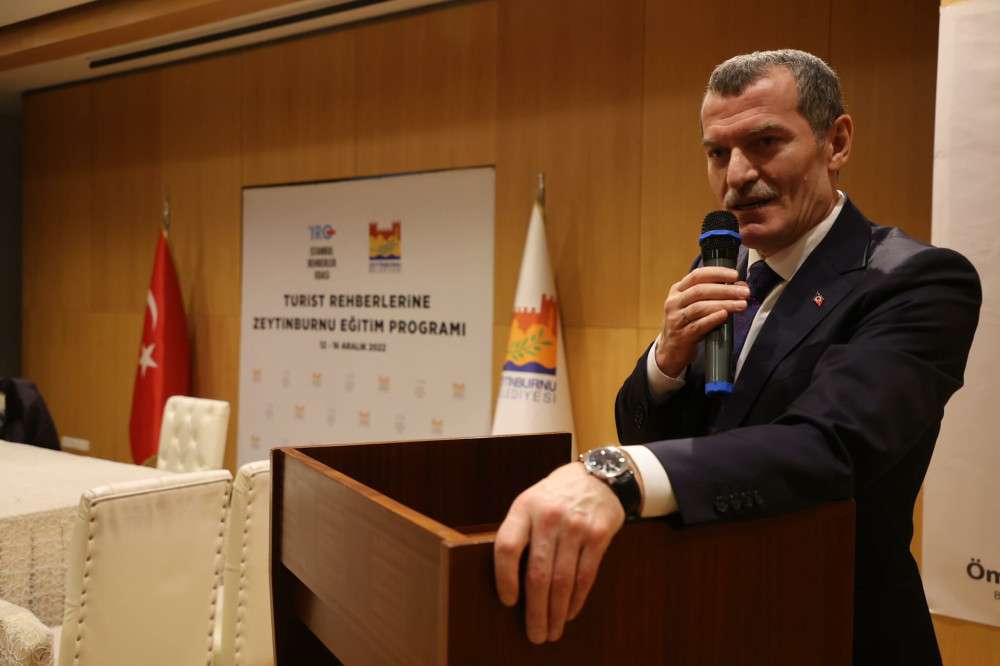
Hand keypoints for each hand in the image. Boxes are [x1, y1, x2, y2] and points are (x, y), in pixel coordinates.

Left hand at [494, 462, 624, 643]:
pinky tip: (569, 612)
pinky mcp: (598, 535)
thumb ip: (519, 532)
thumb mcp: (530, 502)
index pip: (507, 547)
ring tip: (552, 631)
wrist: (598, 476)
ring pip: (563, 580)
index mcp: (524, 507)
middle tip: (535, 634)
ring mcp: (575, 526)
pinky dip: (576, 599)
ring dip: (556, 612)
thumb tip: (509, 580)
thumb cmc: (555, 496)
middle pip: (538, 573)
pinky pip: (586, 576)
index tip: (508, 602)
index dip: (504, 579)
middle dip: (535, 610)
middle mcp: (549, 516)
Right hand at [656, 266, 748, 376]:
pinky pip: (699, 325)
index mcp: (678, 290)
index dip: (717, 273)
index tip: (735, 276)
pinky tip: (725, 315)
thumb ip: (712, 295)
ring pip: (700, 307)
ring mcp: (676, 319)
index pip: (697, 275)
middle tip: (744, 292)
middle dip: (725, 290)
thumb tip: (739, 287)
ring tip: (741, 305)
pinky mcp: (681, 335)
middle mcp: (674, 302)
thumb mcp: (693, 305)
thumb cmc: (687, 324)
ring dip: (724, 304)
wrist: (671, 350)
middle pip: (700, 290)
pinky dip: (713, 319)